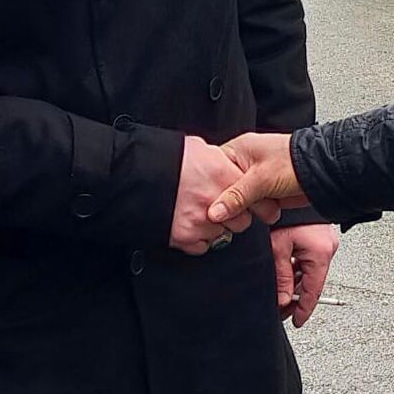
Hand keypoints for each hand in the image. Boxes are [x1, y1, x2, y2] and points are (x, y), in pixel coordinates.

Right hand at [170, 136, 252, 255]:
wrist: (136, 173)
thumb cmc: (167, 158)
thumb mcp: (198, 147)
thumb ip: (218, 158)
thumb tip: (226, 161)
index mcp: (223, 175)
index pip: (257, 199)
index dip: (257, 202)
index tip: (256, 203)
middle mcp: (215, 201)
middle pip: (242, 222)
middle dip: (236, 217)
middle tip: (224, 208)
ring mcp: (200, 221)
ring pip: (222, 235)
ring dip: (216, 227)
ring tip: (201, 212)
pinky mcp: (184, 236)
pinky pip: (203, 246)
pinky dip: (198, 238)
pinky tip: (190, 223)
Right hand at [208, 131, 309, 226]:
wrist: (322, 172)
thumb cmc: (295, 162)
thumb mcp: (260, 179)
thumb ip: (236, 197)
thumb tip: (214, 212)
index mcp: (238, 149)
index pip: (213, 169)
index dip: (211, 187)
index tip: (210, 202)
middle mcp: (244, 163)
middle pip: (224, 188)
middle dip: (233, 201)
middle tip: (242, 204)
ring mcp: (255, 179)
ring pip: (239, 201)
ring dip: (248, 208)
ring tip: (260, 205)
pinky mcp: (265, 192)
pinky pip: (252, 206)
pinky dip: (257, 211)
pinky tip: (263, 210)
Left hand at [270, 224, 339, 328]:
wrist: (290, 189)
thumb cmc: (286, 214)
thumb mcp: (278, 248)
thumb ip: (282, 277)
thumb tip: (283, 299)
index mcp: (320, 253)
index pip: (314, 291)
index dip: (304, 309)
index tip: (297, 321)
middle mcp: (328, 248)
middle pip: (311, 282)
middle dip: (296, 297)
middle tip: (282, 310)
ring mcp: (326, 243)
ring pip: (309, 272)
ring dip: (295, 282)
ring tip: (280, 293)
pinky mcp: (320, 238)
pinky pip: (309, 260)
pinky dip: (298, 269)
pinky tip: (286, 274)